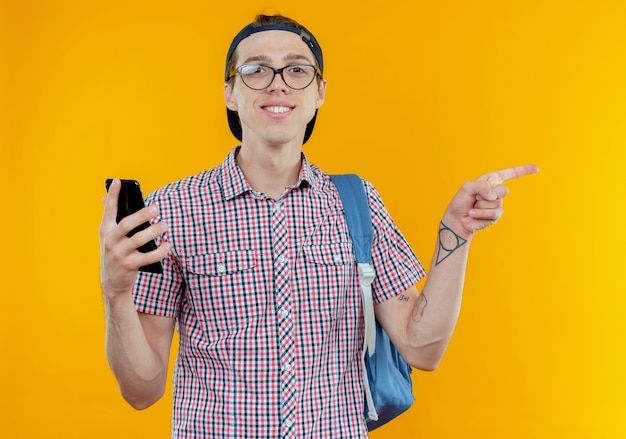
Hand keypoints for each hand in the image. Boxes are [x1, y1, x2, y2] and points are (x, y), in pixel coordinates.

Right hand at [99, 179, 168, 297]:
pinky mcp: (130, 266)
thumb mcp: (108, 236)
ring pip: (139, 240)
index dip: (112, 195)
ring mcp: (119, 254)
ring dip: (154, 231)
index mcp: (105, 231)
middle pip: (127, 224)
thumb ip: (109, 217)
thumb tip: (105, 195)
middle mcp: (110, 241)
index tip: (118, 181)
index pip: (108, 210)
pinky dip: (160, 251)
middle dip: (142, 215)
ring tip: (165, 225)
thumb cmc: (114, 252)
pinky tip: (168, 245)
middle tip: (156, 208)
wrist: (112, 282)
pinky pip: (148, 257)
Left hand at [442, 164, 538, 238]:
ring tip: (473, 207)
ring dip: (481, 205)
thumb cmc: (460, 202)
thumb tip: (494, 196)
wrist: (456, 220)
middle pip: (503, 190)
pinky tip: (473, 214)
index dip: (523, 171)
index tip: (536, 168)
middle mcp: (495, 191)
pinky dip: (481, 213)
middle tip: (475, 199)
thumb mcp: (467, 187)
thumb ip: (481, 186)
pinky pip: (493, 213)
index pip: (509, 174)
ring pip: (497, 202)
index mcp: (490, 181)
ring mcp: (497, 204)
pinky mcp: (496, 216)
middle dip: (487, 194)